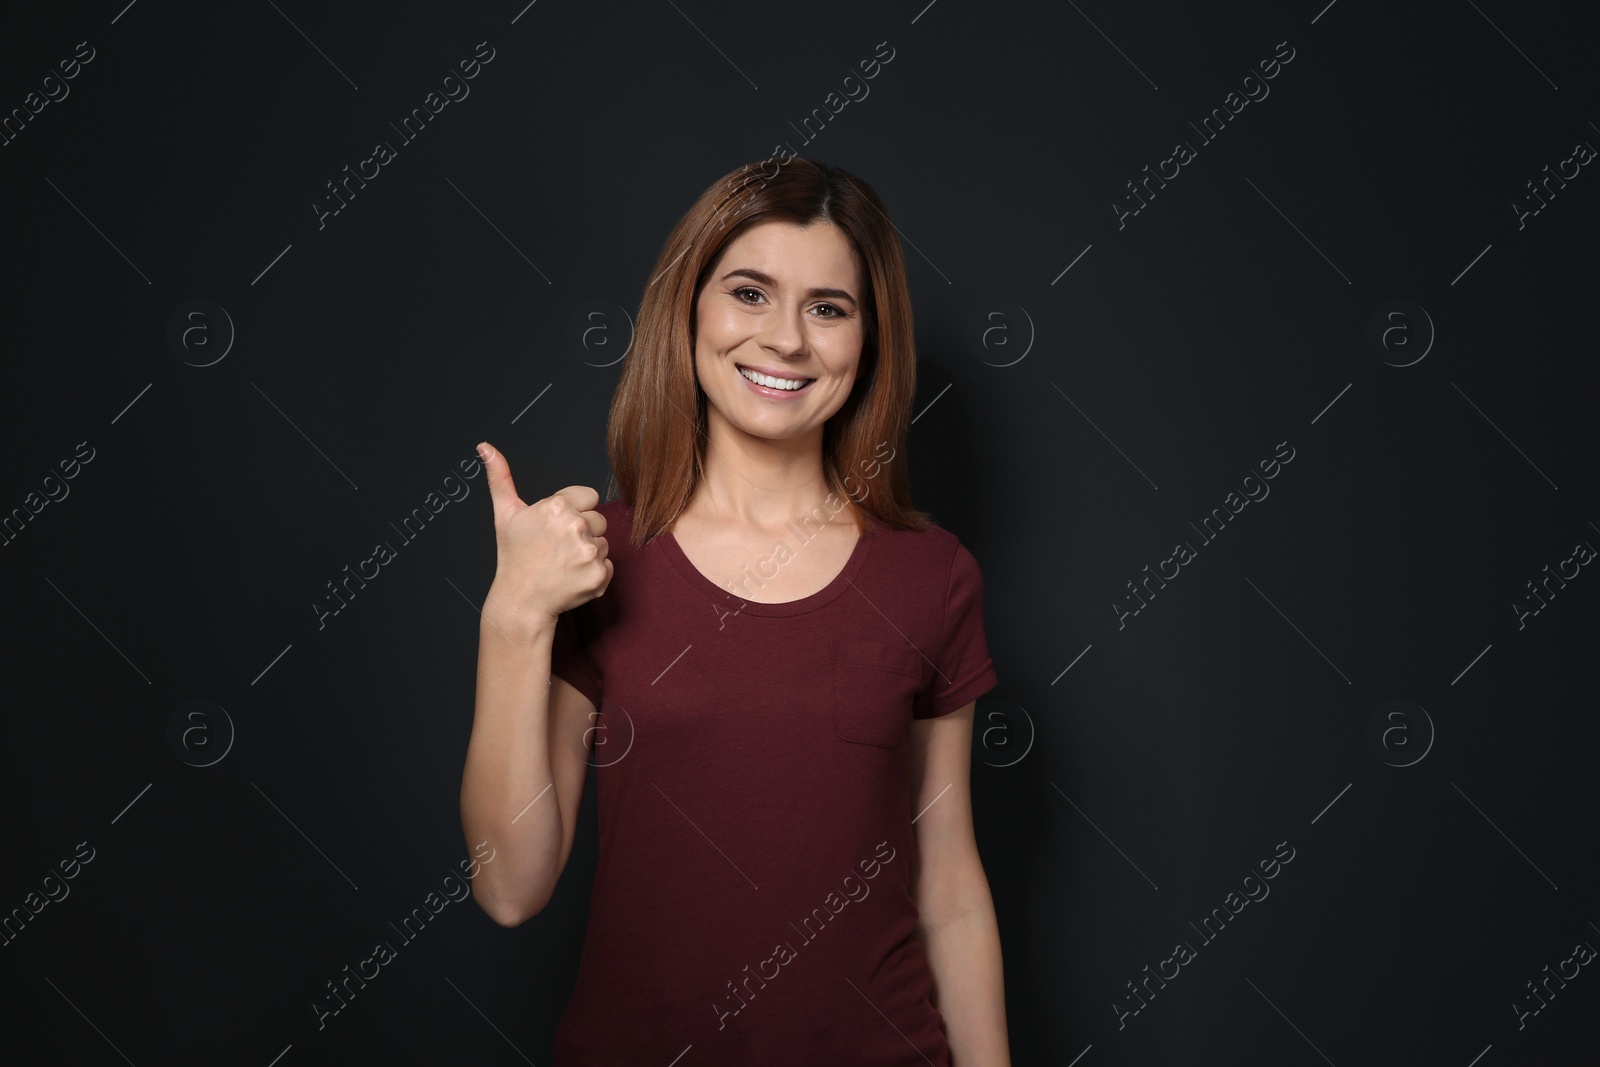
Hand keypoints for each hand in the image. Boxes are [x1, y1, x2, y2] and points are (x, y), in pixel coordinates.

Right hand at [476, 441, 611, 627]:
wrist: (520, 601)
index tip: (558, 528)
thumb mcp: (506, 514)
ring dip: (589, 553)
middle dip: (582, 532)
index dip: (575, 511)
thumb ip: (500, 477)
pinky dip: (595, 574)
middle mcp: (575, 526)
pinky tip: (572, 578)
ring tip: (563, 564)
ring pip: (604, 543)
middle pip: (598, 520)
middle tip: (558, 549)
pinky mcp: (598, 574)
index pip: (589, 497)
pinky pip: (609, 566)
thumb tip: (485, 446)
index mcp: (557, 506)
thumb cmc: (514, 557)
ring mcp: (589, 551)